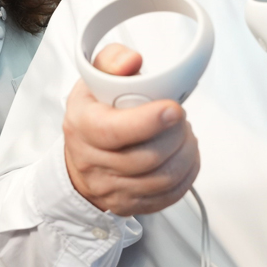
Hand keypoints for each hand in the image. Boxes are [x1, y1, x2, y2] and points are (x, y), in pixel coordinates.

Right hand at [63, 45, 199, 214]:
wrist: (81, 153)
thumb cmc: (94, 111)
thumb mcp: (96, 77)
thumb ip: (114, 60)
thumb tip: (132, 61)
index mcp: (82, 125)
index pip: (114, 131)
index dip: (148, 122)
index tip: (173, 108)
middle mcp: (91, 160)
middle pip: (145, 158)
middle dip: (176, 136)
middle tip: (182, 118)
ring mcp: (108, 188)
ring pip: (161, 180)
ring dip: (185, 155)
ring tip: (185, 135)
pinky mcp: (126, 205)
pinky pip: (167, 197)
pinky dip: (186, 176)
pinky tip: (185, 157)